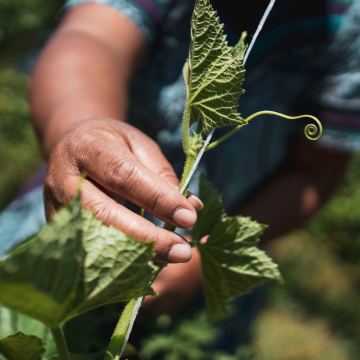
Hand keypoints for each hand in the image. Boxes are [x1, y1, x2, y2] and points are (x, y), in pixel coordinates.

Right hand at [44, 118, 202, 262]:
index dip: (158, 199)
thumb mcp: (139, 145)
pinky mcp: (55, 228)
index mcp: (89, 148)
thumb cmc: (111, 145)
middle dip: (148, 239)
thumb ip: (162, 174)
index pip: (124, 176)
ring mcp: (55, 207)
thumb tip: (192, 207)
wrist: (71, 147)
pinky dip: (117, 263)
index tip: (188, 218)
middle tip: (183, 251)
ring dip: (135, 256)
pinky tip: (143, 265)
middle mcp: (65, 179)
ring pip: (94, 241)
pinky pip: (86, 253)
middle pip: (105, 216)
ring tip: (169, 260)